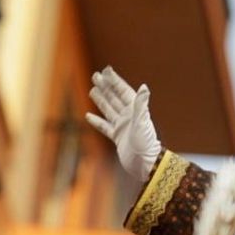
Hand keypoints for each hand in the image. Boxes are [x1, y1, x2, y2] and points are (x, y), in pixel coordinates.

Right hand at [86, 66, 161, 183]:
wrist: (145, 164)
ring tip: (92, 90)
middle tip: (95, 75)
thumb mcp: (142, 122)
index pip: (123, 91)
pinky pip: (105, 127)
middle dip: (105, 87)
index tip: (106, 70)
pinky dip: (97, 121)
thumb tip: (144, 87)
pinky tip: (88, 115)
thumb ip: (140, 105)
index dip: (115, 81)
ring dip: (101, 100)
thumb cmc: (146, 144)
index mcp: (135, 110)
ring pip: (109, 110)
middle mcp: (129, 116)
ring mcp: (123, 126)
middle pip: (114, 98)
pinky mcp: (117, 137)